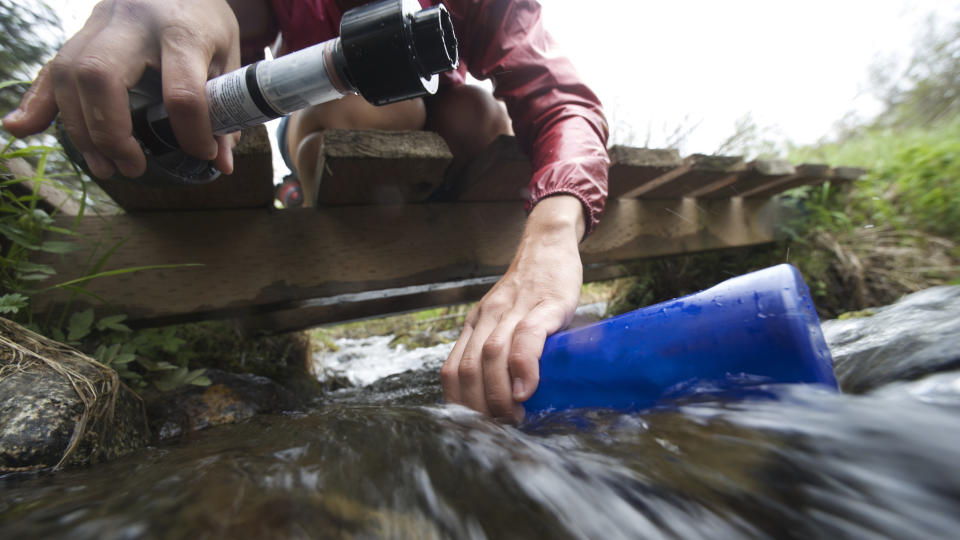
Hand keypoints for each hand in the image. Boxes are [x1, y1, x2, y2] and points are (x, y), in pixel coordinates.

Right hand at [1, 0, 241, 177]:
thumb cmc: (205, 18)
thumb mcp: (228, 56)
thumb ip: (226, 106)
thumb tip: (221, 164)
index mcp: (182, 30)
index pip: (182, 92)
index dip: (192, 133)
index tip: (203, 154)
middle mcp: (133, 22)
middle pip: (101, 77)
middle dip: (110, 132)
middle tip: (131, 166)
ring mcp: (99, 22)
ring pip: (68, 74)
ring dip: (79, 129)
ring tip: (104, 165)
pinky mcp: (80, 30)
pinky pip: (50, 66)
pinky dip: (37, 101)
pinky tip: (22, 129)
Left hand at [442, 195, 585, 422]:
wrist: (547, 245)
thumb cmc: (531, 289)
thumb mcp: (506, 318)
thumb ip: (502, 349)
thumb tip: (507, 396)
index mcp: (475, 325)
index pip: (453, 371)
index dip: (462, 404)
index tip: (479, 426)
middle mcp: (487, 318)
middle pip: (469, 370)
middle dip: (480, 407)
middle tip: (500, 428)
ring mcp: (513, 311)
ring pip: (491, 357)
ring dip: (499, 395)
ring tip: (514, 416)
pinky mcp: (543, 305)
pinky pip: (525, 339)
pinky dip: (523, 368)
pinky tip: (527, 389)